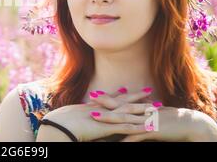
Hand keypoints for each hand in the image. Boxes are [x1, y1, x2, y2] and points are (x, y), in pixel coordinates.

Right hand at [38, 88, 152, 141]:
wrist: (58, 125)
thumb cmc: (60, 124)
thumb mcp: (70, 118)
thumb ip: (77, 117)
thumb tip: (80, 117)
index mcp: (92, 108)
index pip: (109, 99)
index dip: (119, 94)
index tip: (126, 90)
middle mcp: (101, 110)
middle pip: (122, 101)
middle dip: (136, 97)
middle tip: (148, 91)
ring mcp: (106, 118)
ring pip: (129, 112)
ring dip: (143, 109)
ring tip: (157, 106)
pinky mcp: (108, 127)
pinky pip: (127, 127)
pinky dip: (139, 126)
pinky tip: (149, 126)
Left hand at [89, 88, 216, 141]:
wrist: (192, 124)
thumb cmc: (174, 120)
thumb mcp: (157, 113)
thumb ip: (146, 109)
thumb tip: (139, 104)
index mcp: (143, 108)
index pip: (122, 101)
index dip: (108, 98)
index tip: (95, 95)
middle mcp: (143, 112)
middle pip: (120, 107)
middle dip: (104, 103)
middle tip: (90, 99)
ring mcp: (147, 121)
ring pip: (124, 119)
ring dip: (109, 118)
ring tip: (95, 117)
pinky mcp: (153, 131)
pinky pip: (137, 136)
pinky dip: (127, 138)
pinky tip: (116, 141)